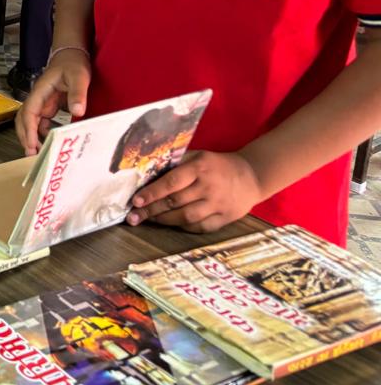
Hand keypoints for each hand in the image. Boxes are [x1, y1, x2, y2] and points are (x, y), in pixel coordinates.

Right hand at [15, 49, 91, 154]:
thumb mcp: (79, 76)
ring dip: (31, 136)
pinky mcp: (49, 106)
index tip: (32, 145)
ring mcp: (43, 102)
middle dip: (25, 136)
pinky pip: (41, 122)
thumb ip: (78, 93)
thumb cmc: (73, 63)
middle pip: (23, 119)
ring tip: (38, 153)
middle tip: (32, 154)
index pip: (29, 112)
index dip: (29, 130)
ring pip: (30, 122)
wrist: (72, 55)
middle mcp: (38, 98)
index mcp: (41, 90)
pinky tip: (48, 142)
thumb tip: (77, 111)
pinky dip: (41, 133)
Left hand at [127, 150, 263, 231]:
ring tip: (148, 219)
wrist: (251, 176)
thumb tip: (146, 175)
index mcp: (200, 168)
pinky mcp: (225, 219)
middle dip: (151, 210)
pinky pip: (199, 227)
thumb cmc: (216, 165)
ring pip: (186, 217)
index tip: (136, 201)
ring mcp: (218, 205)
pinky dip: (182, 227)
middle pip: (175, 202)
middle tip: (133, 217)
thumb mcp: (197, 156)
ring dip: (164, 220)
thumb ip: (176, 165)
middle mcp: (209, 187)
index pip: (171, 182)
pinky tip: (169, 224)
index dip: (152, 193)